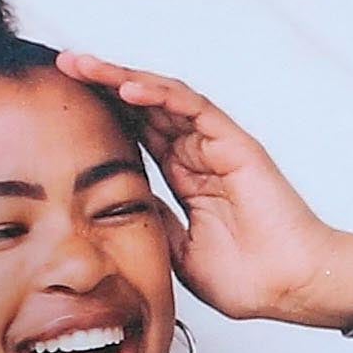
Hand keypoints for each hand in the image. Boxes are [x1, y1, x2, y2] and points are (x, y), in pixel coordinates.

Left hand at [56, 53, 352, 330]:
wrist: (289, 287)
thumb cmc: (248, 278)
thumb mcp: (177, 252)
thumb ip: (153, 221)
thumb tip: (114, 203)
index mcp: (187, 176)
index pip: (138, 132)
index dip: (103, 112)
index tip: (64, 101)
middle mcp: (199, 153)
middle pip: (145, 106)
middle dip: (103, 83)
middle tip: (64, 65)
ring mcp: (216, 145)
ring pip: (163, 97)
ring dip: (121, 77)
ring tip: (83, 65)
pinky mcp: (234, 142)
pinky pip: (193, 107)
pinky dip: (160, 93)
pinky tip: (127, 86)